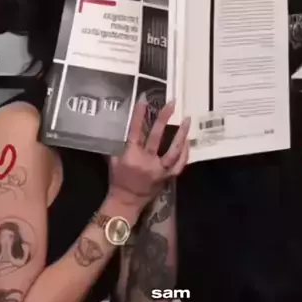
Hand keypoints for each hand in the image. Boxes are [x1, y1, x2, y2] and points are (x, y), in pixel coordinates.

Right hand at [108, 96, 190, 210]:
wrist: (127, 202)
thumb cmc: (118, 180)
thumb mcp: (114, 160)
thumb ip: (119, 145)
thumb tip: (126, 126)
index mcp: (131, 156)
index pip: (135, 131)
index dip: (139, 115)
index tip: (144, 100)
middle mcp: (146, 162)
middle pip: (156, 137)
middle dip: (164, 119)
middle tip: (172, 104)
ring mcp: (159, 170)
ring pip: (173, 151)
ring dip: (181, 135)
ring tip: (187, 120)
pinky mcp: (167, 177)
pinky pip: (179, 164)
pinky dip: (185, 153)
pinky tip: (187, 141)